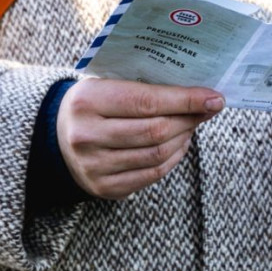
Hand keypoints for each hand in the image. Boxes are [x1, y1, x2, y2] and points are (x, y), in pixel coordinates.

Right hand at [57, 78, 224, 199]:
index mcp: (87, 101)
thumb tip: (198, 91)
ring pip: (156, 155)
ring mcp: (94, 166)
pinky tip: (179, 143)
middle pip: (155, 131)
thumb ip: (145, 85)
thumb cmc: (93, 103)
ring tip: (192, 125)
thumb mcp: (107, 83)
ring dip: (184, 138)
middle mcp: (87, 135)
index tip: (214, 98)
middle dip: (189, 119)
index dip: (185, 100)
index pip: (146, 101)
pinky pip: (151, 175)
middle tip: (207, 109)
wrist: (57, 137)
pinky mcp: (103, 187)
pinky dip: (173, 158)